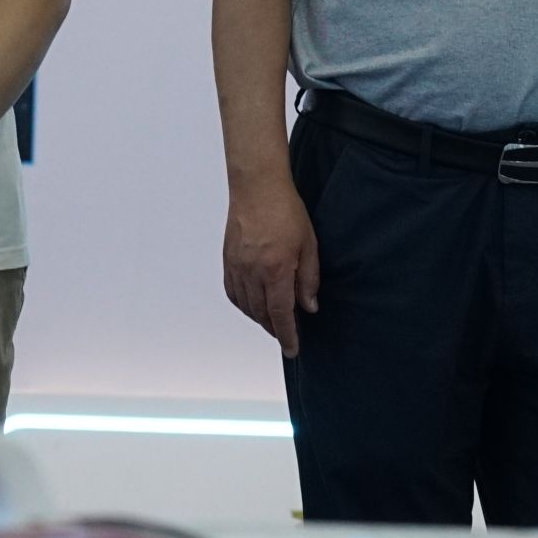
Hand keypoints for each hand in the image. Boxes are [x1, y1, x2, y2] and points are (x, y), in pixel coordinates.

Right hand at [222, 175, 320, 356]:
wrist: (257, 188)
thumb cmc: (286, 211)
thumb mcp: (308, 245)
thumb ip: (308, 279)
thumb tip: (309, 307)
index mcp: (275, 270)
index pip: (280, 314)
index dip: (287, 335)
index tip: (293, 349)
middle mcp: (252, 273)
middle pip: (262, 314)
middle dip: (275, 328)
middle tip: (287, 334)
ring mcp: (237, 267)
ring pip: (246, 306)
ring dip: (260, 318)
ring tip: (272, 320)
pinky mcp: (228, 261)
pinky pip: (233, 292)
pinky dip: (243, 304)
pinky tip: (253, 304)